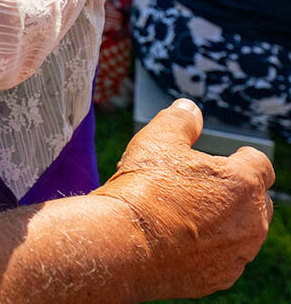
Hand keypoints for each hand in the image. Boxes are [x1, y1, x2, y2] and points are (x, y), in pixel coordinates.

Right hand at [91, 99, 273, 299]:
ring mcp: (238, 253)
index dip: (240, 158)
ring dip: (224, 221)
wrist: (124, 244)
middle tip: (200, 186)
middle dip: (236, 192)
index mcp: (242, 182)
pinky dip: (209, 249)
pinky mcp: (222, 278)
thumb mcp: (157, 140)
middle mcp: (251, 221)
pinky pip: (225, 259)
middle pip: (257, 200)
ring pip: (243, 232)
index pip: (260, 164)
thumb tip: (190, 108)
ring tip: (185, 214)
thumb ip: (180, 120)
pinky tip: (179, 240)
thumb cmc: (142, 189)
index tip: (222, 159)